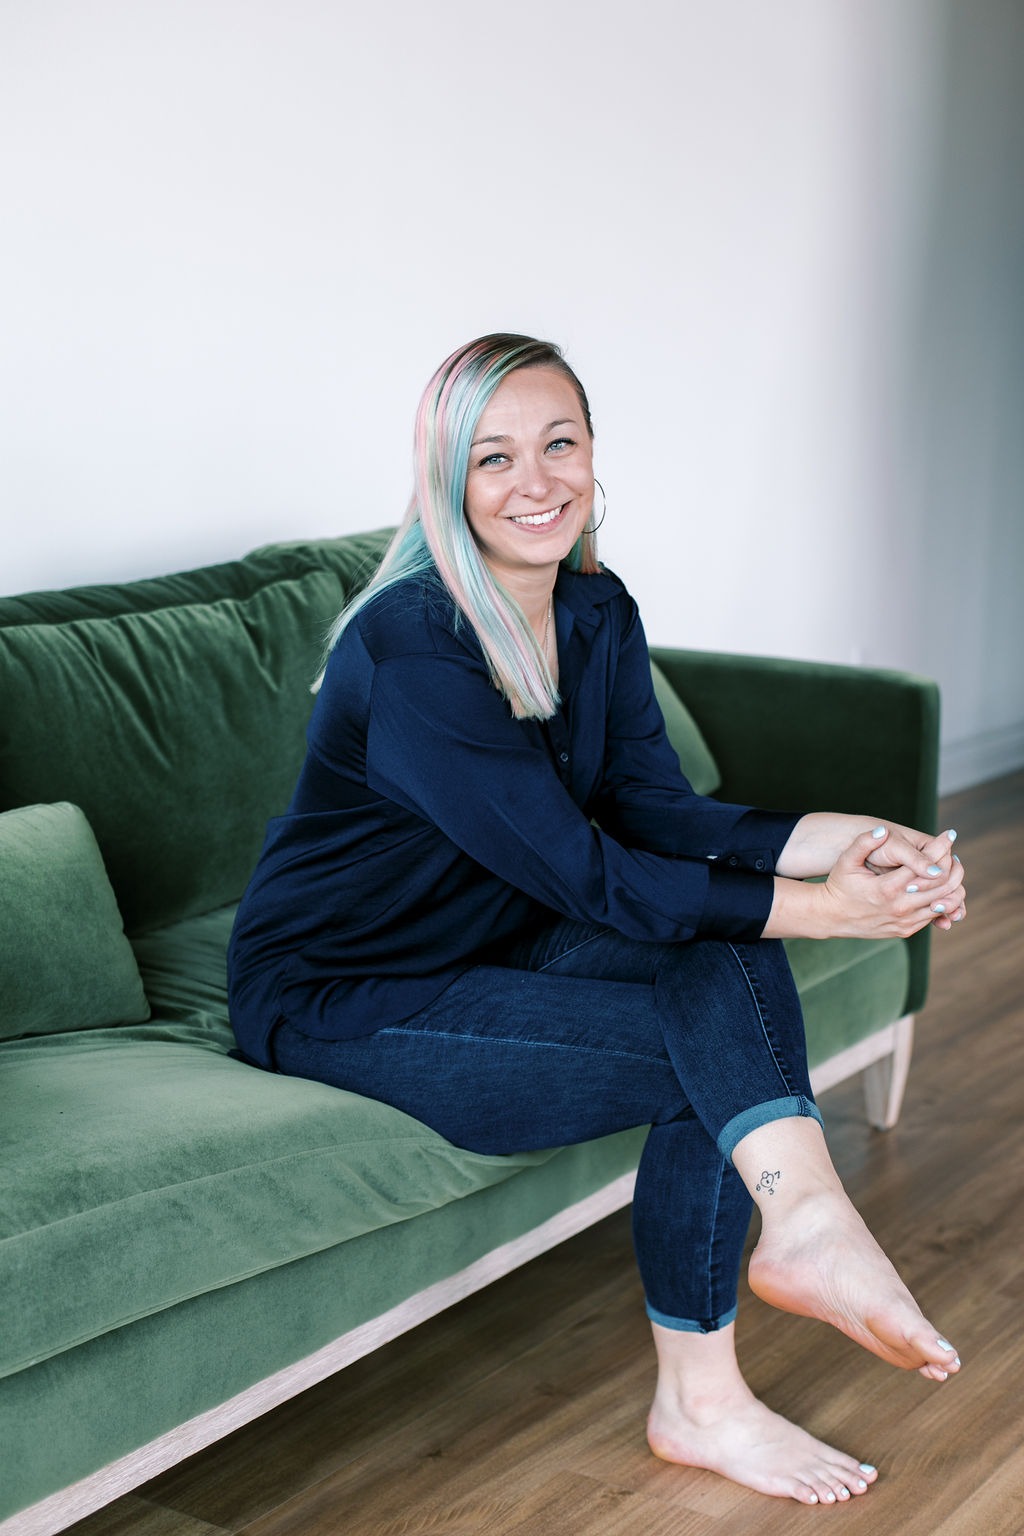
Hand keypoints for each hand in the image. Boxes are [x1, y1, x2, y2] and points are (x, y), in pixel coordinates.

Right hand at [819, 826, 965, 939]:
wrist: (831, 917)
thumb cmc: (839, 885)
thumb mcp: (846, 861)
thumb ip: (864, 843)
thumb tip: (882, 831)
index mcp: (887, 888)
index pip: (926, 866)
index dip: (941, 847)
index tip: (949, 835)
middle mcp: (900, 906)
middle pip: (943, 886)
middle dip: (954, 867)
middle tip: (953, 854)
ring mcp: (904, 921)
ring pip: (944, 904)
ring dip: (953, 886)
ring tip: (950, 870)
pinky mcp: (906, 930)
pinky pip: (934, 916)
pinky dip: (943, 902)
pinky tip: (940, 888)